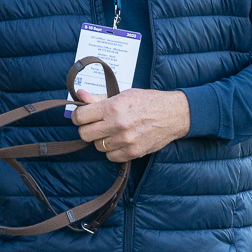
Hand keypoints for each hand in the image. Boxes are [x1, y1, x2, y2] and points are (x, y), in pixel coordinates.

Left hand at [70, 88, 189, 163]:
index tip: (82, 116)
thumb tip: (80, 95)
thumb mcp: (123, 94)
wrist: (174, 114)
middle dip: (87, 129)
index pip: (80, 117)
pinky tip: (119, 141)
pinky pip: (110, 156)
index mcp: (112, 108)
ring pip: (97, 146)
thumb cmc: (148, 101)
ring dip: (101, 140)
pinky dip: (112, 150)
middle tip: (95, 125)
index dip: (78, 117)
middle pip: (84, 134)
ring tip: (111, 131)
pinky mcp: (133, 152)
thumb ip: (100, 98)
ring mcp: (125, 140)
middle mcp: (117, 125)